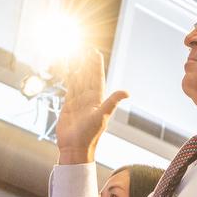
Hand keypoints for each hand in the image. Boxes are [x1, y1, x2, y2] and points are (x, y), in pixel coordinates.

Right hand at [55, 50, 127, 164]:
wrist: (75, 147)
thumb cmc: (90, 134)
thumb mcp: (102, 116)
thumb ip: (112, 102)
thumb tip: (127, 92)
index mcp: (98, 99)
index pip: (97, 78)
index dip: (96, 65)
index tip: (94, 53)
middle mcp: (88, 98)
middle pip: (87, 76)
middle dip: (87, 63)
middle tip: (85, 49)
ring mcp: (78, 101)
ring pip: (78, 81)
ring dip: (77, 69)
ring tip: (76, 55)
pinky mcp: (68, 105)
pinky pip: (69, 88)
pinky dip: (69, 79)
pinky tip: (69, 71)